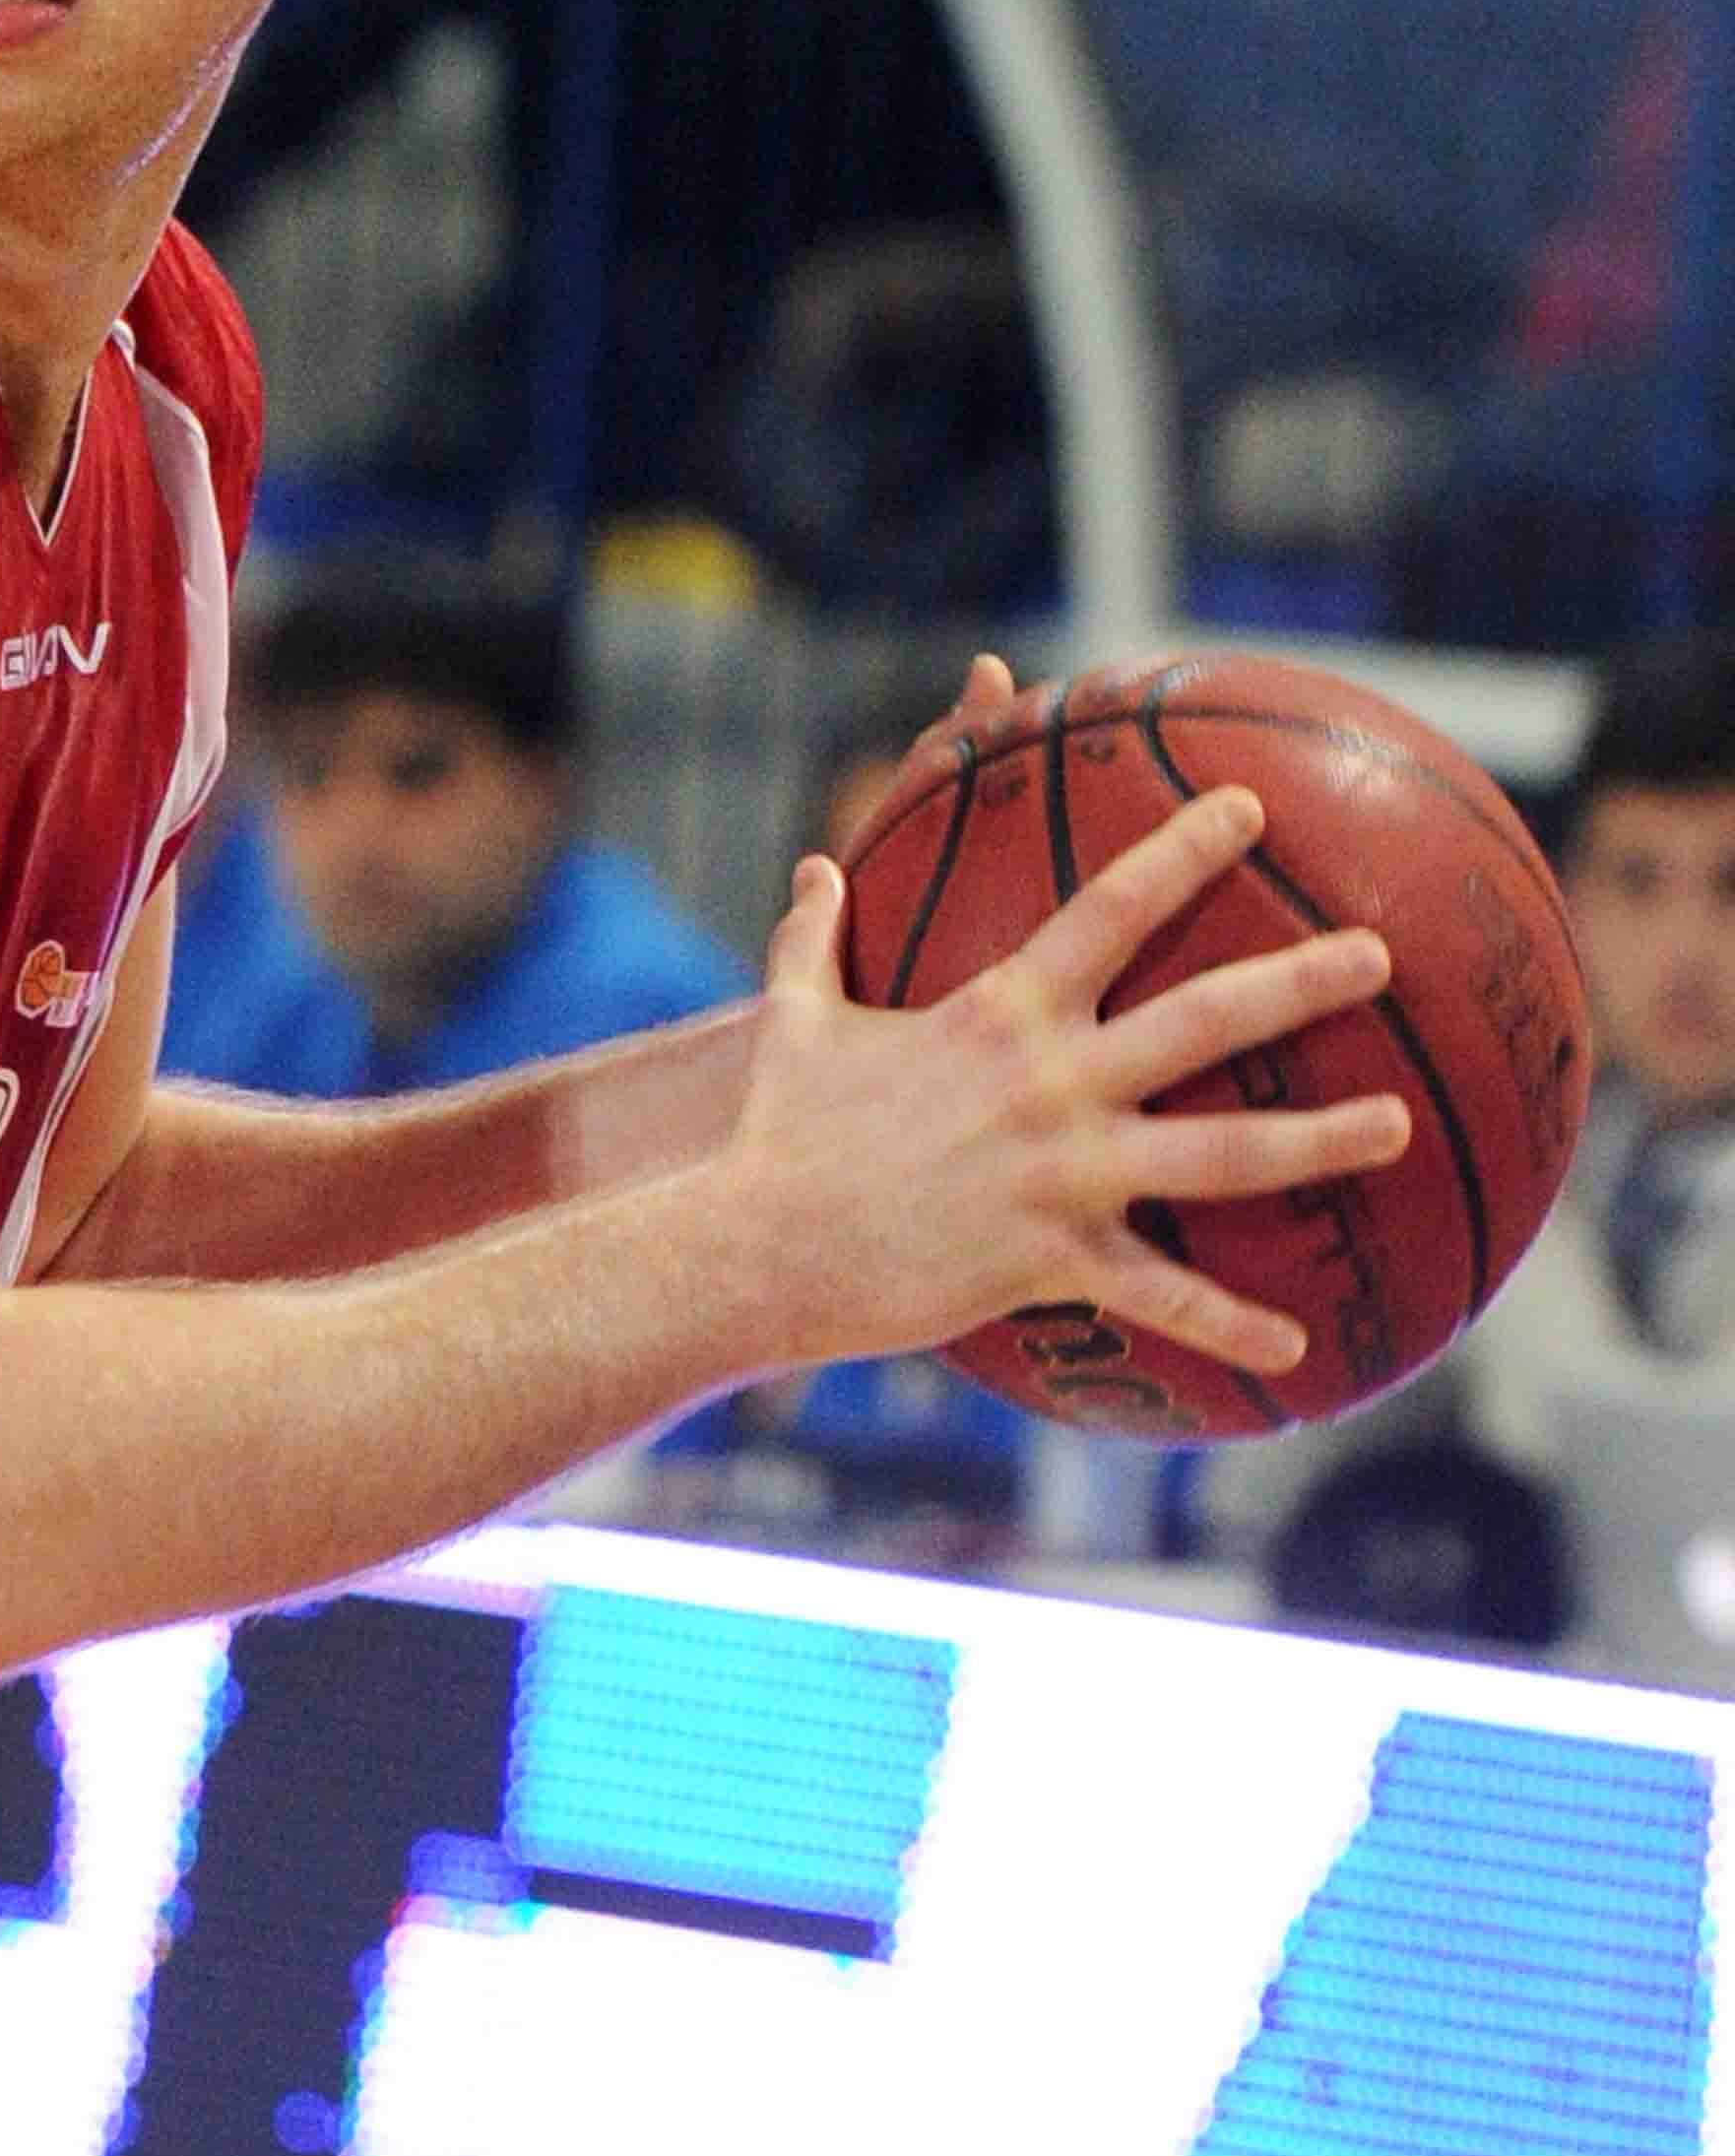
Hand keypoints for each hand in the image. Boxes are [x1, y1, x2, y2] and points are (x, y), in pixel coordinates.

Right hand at [721, 778, 1411, 1377]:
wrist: (757, 1243)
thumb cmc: (776, 1131)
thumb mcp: (792, 1022)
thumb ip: (812, 940)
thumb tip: (811, 869)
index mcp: (997, 1014)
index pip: (1108, 911)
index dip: (1181, 853)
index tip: (1246, 810)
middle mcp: (1049, 1083)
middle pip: (1205, 1019)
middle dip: (1301, 982)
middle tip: (1380, 956)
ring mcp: (1061, 1173)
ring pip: (1221, 1155)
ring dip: (1319, 1140)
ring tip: (1397, 1125)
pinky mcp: (1053, 1258)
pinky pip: (1161, 1294)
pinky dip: (1231, 1321)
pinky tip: (1298, 1345)